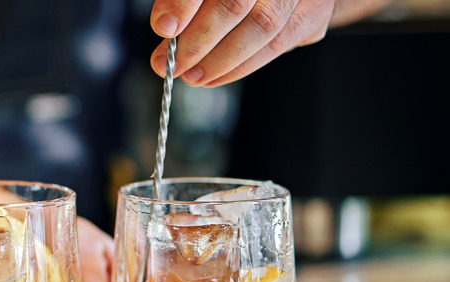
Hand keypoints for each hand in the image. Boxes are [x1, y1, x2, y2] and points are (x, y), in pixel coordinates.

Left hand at [149, 0, 334, 86]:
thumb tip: (166, 26)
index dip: (183, 4)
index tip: (165, 29)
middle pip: (236, 3)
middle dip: (198, 41)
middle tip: (174, 64)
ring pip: (262, 27)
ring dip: (219, 60)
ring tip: (192, 76)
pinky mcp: (314, 12)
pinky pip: (278, 44)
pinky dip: (242, 67)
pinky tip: (216, 77)